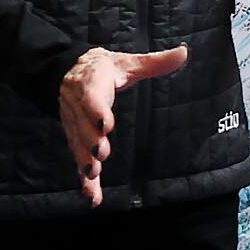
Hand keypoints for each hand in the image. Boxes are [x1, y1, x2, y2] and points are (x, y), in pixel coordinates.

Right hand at [57, 44, 187, 207]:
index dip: (96, 109)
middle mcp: (77, 104)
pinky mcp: (74, 139)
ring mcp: (73, 124)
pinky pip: (78, 160)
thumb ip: (154, 62)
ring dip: (83, 160)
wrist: (66, 72)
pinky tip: (92, 197)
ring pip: (77, 144)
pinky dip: (84, 180)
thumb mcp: (127, 63)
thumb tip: (183, 52)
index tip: (105, 122)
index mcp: (91, 82)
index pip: (91, 95)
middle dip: (90, 138)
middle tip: (101, 153)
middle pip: (81, 123)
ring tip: (93, 174)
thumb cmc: (104, 69)